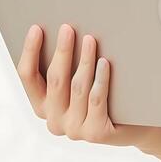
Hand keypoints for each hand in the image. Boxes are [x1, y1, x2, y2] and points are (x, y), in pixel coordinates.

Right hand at [17, 22, 158, 149]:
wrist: (132, 126)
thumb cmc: (100, 94)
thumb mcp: (76, 82)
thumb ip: (65, 66)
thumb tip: (61, 31)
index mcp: (42, 106)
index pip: (28, 77)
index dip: (30, 52)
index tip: (36, 28)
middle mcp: (54, 121)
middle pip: (55, 80)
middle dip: (61, 52)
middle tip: (67, 28)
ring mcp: (74, 129)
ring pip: (77, 87)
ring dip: (84, 61)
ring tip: (90, 39)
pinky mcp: (95, 133)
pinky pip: (96, 99)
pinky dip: (100, 79)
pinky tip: (104, 62)